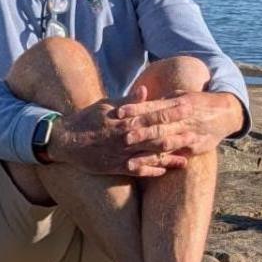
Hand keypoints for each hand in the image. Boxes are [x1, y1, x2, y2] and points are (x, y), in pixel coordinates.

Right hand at [47, 96, 187, 176]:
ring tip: (188, 155)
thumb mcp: (105, 105)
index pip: (153, 115)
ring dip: (170, 155)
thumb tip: (145, 90)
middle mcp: (126, 139)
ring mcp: (122, 155)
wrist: (65, 141)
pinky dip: (153, 170)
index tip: (188, 106)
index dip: (172, 111)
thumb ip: (127, 101)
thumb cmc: (85, 120)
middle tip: (196, 132)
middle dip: (178, 134)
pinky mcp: (117, 168)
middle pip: (158, 136)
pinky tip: (166, 170)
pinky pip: (139, 170)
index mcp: (124, 121)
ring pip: (152, 156)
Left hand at [113, 88, 243, 157]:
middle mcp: (183, 120)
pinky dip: (162, 163)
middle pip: (158, 127)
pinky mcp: (194, 148)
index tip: (119, 112)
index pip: (153, 107)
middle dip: (140, 133)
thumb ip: (160, 101)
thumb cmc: (196, 102)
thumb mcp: (179, 96)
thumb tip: (140, 99)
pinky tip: (149, 170)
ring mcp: (189, 135)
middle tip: (122, 137)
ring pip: (165, 145)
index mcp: (178, 103)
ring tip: (129, 162)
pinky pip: (175, 157)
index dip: (136, 109)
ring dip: (147, 154)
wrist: (225, 113)